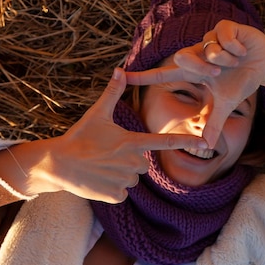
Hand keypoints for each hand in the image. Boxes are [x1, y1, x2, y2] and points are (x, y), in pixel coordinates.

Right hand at [0, 68, 207, 202]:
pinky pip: (123, 193)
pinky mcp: (116, 195)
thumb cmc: (79, 137)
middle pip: (143, 163)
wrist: (58, 164)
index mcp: (131, 142)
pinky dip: (113, 189)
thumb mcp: (97, 114)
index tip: (205, 143)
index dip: (186, 141)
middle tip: (108, 155)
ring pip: (132, 179)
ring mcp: (124, 180)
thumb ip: (113, 93)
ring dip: (121, 175)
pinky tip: (98, 181)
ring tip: (101, 167)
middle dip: (130, 160)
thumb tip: (119, 70)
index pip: (164, 141)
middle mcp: (132, 162)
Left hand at [126, 20, 264, 145]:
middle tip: (217, 73)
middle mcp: (196, 52)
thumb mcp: (225, 103)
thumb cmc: (241, 80)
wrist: (264, 64)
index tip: (120, 75)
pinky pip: (223, 36)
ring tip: (235, 60)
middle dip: (202, 67)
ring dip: (224, 58)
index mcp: (192, 69)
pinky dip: (235, 47)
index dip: (141, 76)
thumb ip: (213, 122)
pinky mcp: (224, 26)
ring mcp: (209, 38)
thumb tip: (207, 146)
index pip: (161, 74)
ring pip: (207, 48)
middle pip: (183, 57)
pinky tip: (242, 50)